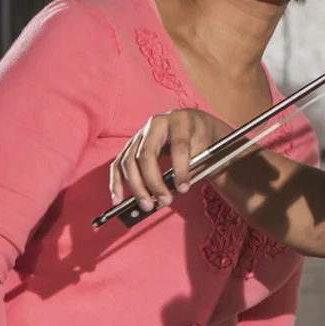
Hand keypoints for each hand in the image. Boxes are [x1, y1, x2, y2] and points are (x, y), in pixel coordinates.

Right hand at [109, 109, 231, 210]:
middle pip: (146, 154)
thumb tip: (177, 190)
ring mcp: (140, 134)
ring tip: (146, 205)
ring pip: (128, 161)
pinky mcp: (131, 145)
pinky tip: (118, 199)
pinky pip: (118, 164)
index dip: (181, 169)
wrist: (195, 125)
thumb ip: (195, 166)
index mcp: (180, 120)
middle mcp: (156, 124)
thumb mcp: (207, 146)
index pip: (178, 145)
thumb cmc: (201, 137)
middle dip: (153, 181)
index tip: (184, 189)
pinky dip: (117, 183)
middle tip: (164, 200)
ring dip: (136, 186)